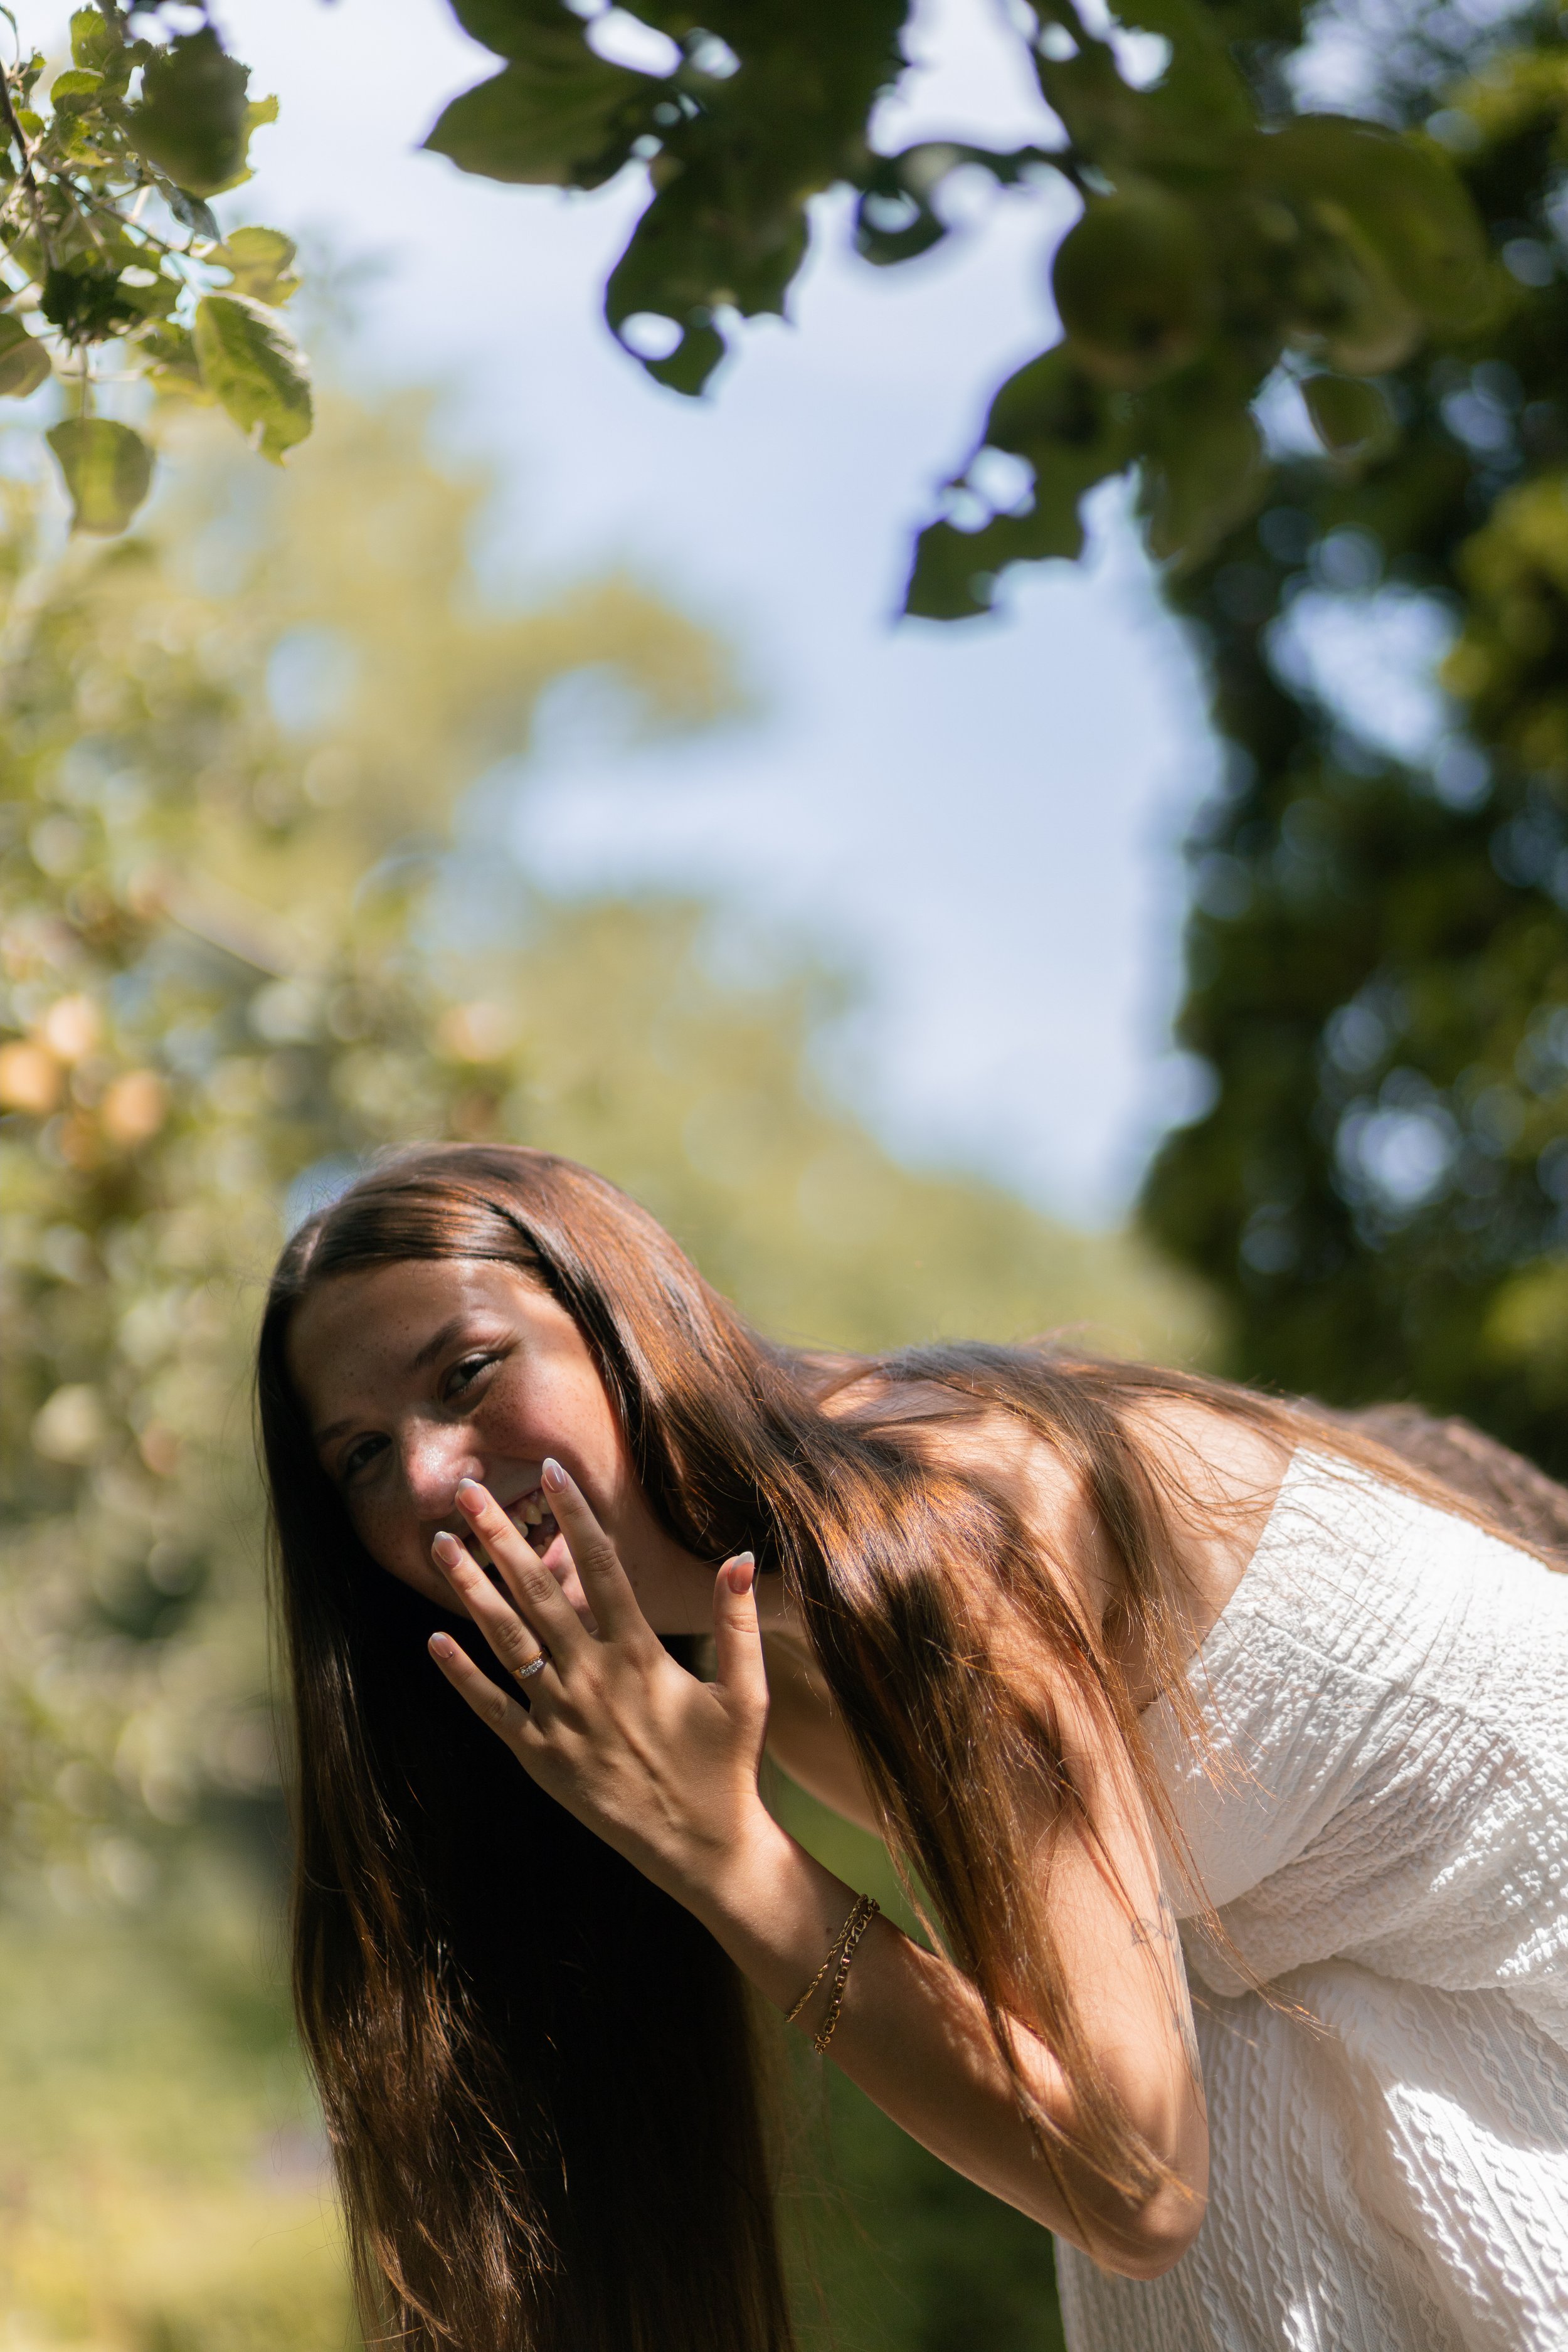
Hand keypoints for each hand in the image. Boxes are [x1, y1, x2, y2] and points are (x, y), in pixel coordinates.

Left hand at [425, 1461, 775, 1911]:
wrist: (701, 1849)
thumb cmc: (727, 1765)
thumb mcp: (747, 1691)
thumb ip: (738, 1622)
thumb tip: (739, 1555)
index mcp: (642, 1655)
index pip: (601, 1567)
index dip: (574, 1515)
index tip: (547, 1470)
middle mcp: (594, 1678)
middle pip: (538, 1591)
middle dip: (500, 1535)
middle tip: (466, 1490)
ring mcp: (562, 1719)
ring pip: (507, 1640)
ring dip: (470, 1589)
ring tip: (440, 1545)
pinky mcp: (541, 1758)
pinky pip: (493, 1709)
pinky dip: (462, 1675)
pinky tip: (435, 1640)